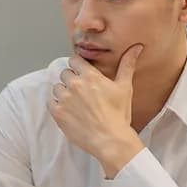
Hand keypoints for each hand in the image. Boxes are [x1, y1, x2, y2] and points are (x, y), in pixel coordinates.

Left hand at [49, 44, 145, 176]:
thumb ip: (127, 65)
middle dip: (71, 80)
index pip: (74, 60)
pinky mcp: (57, 112)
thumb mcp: (125, 87)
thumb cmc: (119, 114)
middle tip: (82, 92)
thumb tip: (136, 47)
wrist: (110, 139)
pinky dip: (56, 105)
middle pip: (65, 73)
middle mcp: (74, 84)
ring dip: (63, 92)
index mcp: (90, 76)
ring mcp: (64, 98)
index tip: (83, 75)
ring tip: (75, 103)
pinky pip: (50, 102)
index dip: (78, 67)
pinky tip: (68, 111)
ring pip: (56, 87)